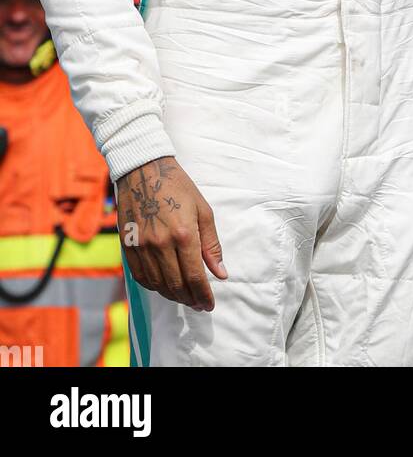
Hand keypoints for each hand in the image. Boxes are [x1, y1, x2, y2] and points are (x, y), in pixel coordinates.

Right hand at [116, 156, 226, 311]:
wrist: (143, 170)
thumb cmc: (177, 187)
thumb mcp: (202, 210)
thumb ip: (211, 244)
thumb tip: (221, 273)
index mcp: (184, 234)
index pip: (195, 277)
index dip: (204, 295)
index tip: (210, 304)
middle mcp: (161, 244)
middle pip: (176, 286)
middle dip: (190, 299)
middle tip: (199, 304)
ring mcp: (142, 247)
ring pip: (158, 285)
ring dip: (173, 296)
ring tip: (184, 297)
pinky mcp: (128, 247)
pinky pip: (141, 277)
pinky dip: (154, 287)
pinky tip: (164, 286)